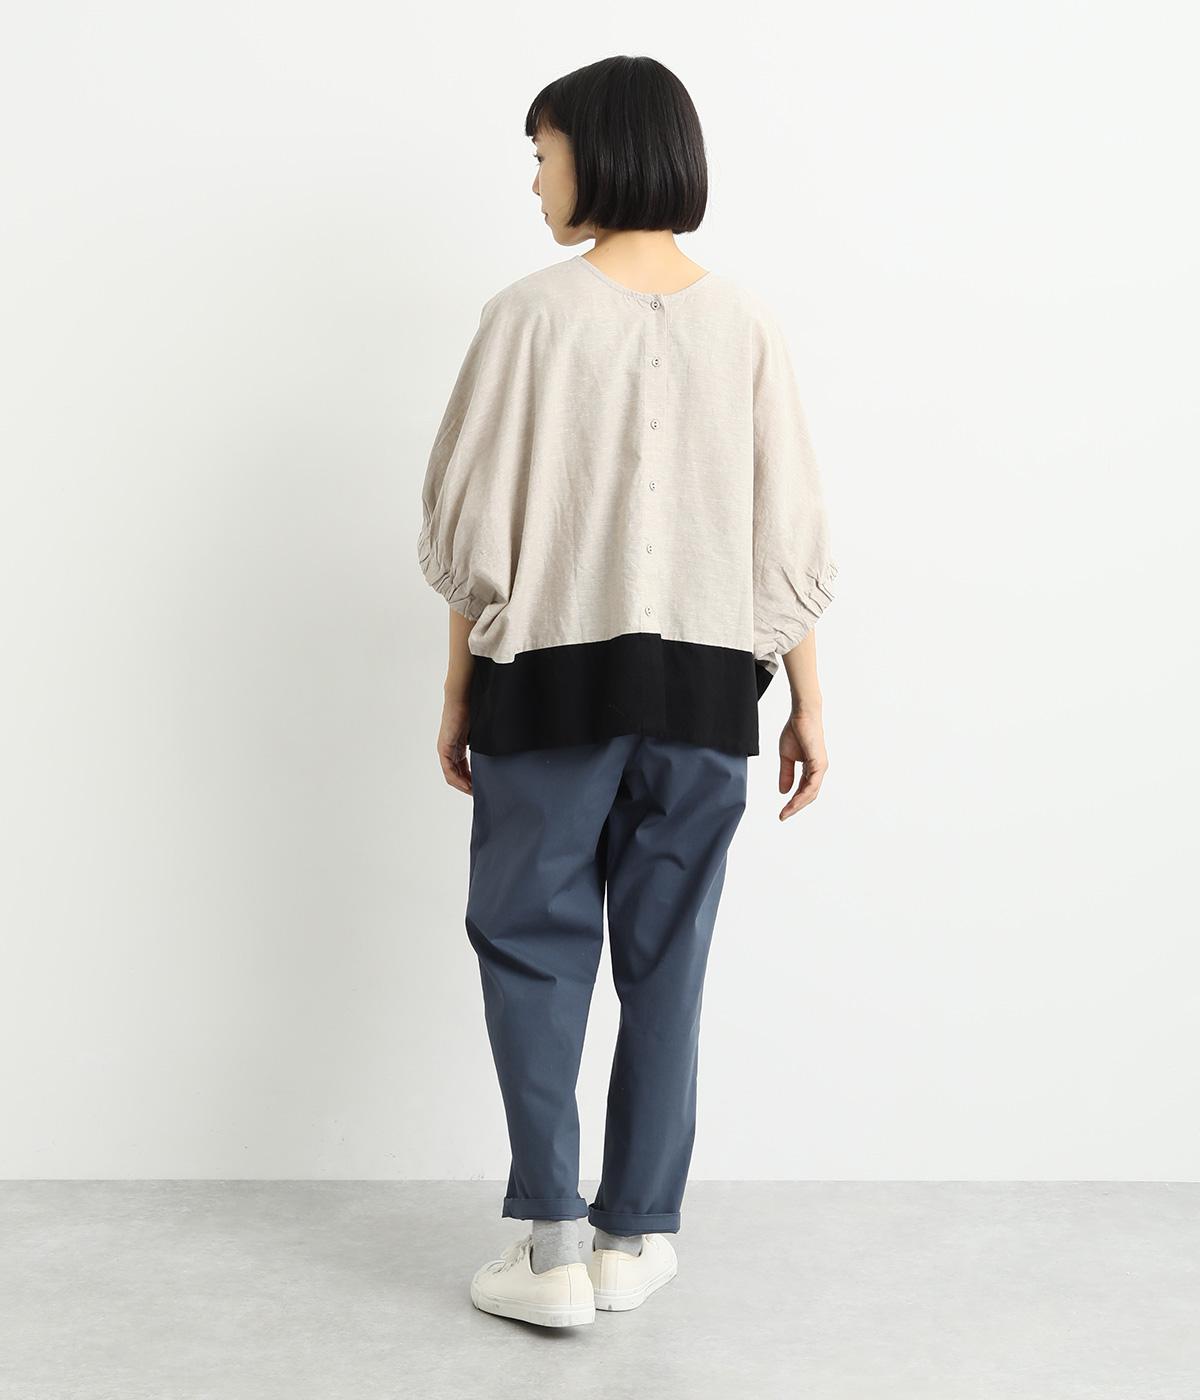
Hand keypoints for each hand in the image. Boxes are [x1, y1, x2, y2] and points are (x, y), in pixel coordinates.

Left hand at [437, 693, 472, 793]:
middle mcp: (449, 750)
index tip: (481, 787)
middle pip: (456, 775)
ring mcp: (446, 749)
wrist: (462, 698)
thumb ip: (482, 744)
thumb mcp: (479, 732)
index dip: (470, 780)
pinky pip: (449, 769)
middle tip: (479, 794)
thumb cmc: (472, 710)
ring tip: (474, 792)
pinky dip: (458, 779)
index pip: (462, 770)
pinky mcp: (445, 747)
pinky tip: (467, 785)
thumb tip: (497, 752)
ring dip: (462, 785)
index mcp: (457, 747)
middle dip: (467, 786)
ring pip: (452, 775)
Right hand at [777, 706, 827, 820]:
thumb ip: (786, 774)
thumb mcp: (786, 757)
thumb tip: (784, 792)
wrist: (801, 715)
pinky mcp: (819, 763)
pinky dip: (802, 795)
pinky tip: (793, 801)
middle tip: (783, 816)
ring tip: (786, 812)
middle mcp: (818, 770)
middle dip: (796, 807)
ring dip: (798, 804)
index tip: (782, 812)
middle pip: (809, 795)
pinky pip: (812, 784)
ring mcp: (820, 767)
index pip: (804, 790)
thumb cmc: (796, 731)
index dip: (793, 802)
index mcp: (811, 768)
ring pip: (811, 793)